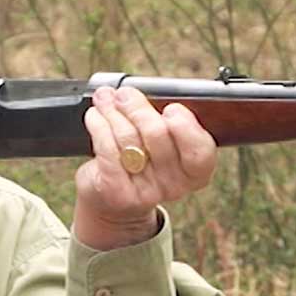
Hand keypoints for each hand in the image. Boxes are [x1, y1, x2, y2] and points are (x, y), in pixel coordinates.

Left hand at [73, 86, 217, 249]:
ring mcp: (145, 192)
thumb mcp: (162, 145)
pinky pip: (107, 150)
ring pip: (128, 138)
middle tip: (124, 95)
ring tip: (104, 99)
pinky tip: (94, 116)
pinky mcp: (117, 193)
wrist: (112, 202)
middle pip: (157, 134)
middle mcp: (174, 186)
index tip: (171, 108)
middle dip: (137, 107)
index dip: (185, 127)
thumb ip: (165, 122)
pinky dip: (99, 125)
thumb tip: (141, 93)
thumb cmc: (142, 161)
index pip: (200, 151)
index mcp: (194, 172)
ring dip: (112, 111)